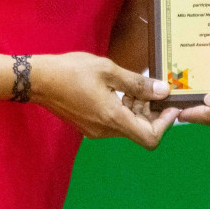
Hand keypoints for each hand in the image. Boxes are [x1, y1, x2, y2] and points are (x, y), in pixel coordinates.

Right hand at [30, 52, 177, 148]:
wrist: (38, 80)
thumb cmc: (72, 71)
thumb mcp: (108, 70)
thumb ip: (137, 83)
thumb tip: (163, 91)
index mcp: (112, 118)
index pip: (150, 138)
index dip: (166, 124)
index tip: (171, 106)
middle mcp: (105, 131)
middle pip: (140, 131)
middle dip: (151, 111)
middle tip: (152, 88)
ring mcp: (95, 130)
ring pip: (127, 126)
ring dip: (136, 109)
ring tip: (133, 85)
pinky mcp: (88, 126)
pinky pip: (114, 122)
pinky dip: (123, 109)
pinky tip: (117, 90)